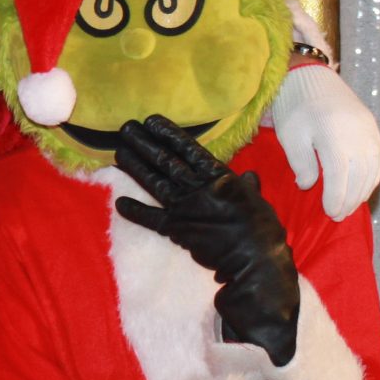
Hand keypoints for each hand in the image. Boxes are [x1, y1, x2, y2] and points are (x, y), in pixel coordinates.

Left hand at [113, 116, 300, 366]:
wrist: (254, 259)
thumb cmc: (261, 229)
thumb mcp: (258, 200)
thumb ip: (248, 187)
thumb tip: (248, 176)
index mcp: (218, 175)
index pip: (188, 148)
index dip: (167, 133)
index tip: (150, 121)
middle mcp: (197, 187)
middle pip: (165, 161)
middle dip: (144, 143)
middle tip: (125, 129)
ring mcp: (184, 208)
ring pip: (154, 182)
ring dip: (134, 167)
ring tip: (118, 152)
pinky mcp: (176, 230)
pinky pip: (150, 219)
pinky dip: (134, 211)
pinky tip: (118, 203)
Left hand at [269, 58, 379, 221]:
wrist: (309, 74)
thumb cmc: (294, 105)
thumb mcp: (290, 136)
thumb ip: (301, 163)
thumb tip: (309, 186)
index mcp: (334, 135)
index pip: (340, 176)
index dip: (336, 198)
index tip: (329, 212)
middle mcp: (357, 133)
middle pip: (359, 176)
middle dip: (350, 200)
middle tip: (338, 216)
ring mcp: (369, 128)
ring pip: (372, 169)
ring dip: (363, 191)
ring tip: (350, 206)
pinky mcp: (373, 125)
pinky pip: (379, 157)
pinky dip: (373, 176)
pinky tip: (363, 187)